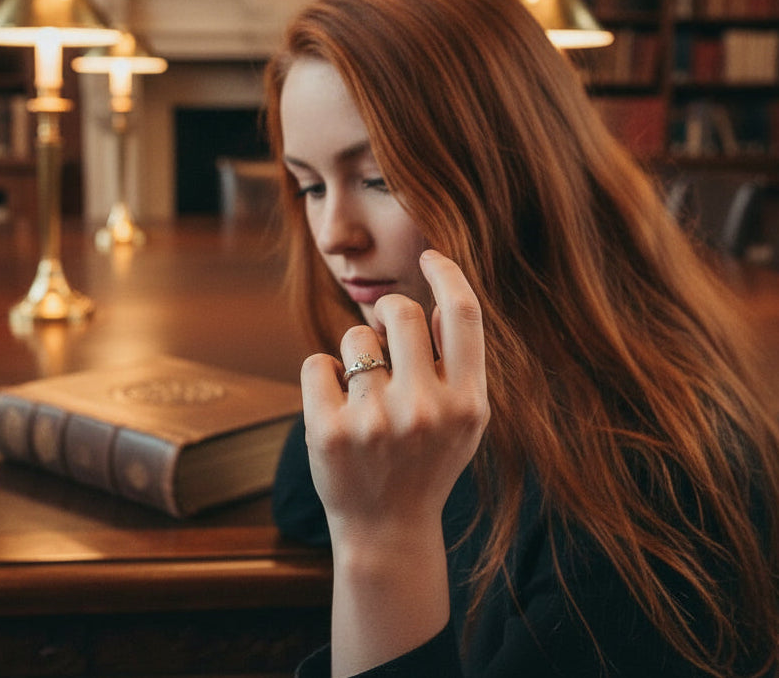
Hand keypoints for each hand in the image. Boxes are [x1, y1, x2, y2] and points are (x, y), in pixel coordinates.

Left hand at [300, 249, 489, 674]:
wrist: (386, 528)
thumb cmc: (427, 461)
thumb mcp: (463, 420)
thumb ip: (458, 361)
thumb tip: (439, 302)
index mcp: (467, 403)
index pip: (464, 314)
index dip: (447, 273)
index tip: (430, 256)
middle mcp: (424, 410)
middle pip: (399, 310)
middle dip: (387, 309)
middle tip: (385, 328)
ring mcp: (374, 422)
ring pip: (354, 336)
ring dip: (356, 353)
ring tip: (363, 390)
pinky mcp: (327, 430)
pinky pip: (316, 363)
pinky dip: (322, 376)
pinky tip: (336, 406)